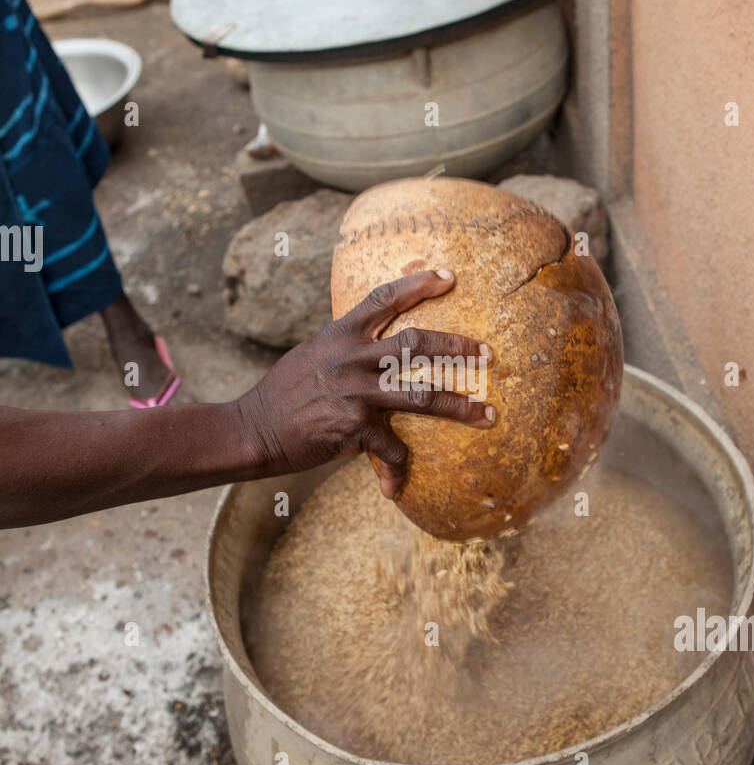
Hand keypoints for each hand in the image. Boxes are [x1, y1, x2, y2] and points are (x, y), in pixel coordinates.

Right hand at [237, 269, 494, 498]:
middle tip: (487, 354)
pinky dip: (397, 469)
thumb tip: (377, 347)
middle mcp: (352, 357)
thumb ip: (347, 349)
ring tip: (488, 416)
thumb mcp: (313, 354)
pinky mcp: (353, 428)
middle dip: (458, 348)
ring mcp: (355, 392)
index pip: (384, 298)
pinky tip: (395, 488)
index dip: (418, 283)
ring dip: (460, 407)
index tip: (449, 276)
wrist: (253, 430)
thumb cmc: (283, 395)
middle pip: (417, 344)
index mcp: (341, 334)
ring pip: (422, 396)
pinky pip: (393, 448)